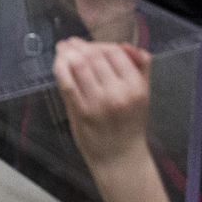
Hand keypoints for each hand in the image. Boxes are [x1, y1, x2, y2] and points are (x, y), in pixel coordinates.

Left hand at [52, 38, 152, 169]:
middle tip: (72, 43)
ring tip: (63, 49)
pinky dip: (60, 67)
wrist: (120, 158)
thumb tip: (124, 45)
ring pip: (78, 65)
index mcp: (136, 87)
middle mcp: (118, 93)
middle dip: (81, 46)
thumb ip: (140, 67)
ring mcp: (98, 103)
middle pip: (95, 56)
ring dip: (68, 53)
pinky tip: (58, 62)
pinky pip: (66, 81)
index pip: (115, 52)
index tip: (91, 45)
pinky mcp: (81, 112)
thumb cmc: (130, 125)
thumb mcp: (143, 94)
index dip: (100, 44)